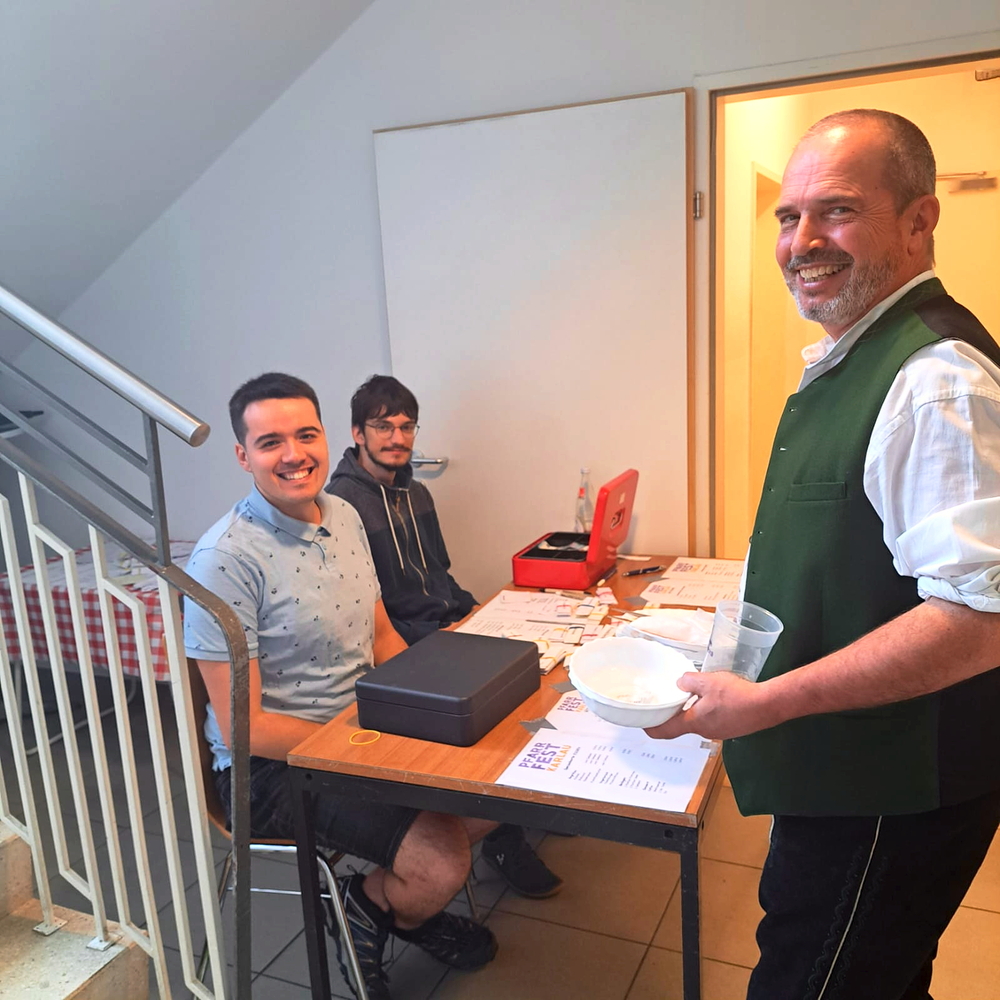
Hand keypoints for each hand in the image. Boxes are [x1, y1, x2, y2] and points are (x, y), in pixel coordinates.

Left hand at [644, 670, 777, 740]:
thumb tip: (680, 683)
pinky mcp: (731, 729)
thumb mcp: (708, 681)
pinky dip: (707, 711)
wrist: (767, 705)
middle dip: (674, 715)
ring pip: (698, 722)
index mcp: (694, 722)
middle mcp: (704, 731)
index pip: (665, 731)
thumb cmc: (736, 695)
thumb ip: (689, 681)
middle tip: (668, 701)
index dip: (651, 728)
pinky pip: (713, 721)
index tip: (643, 724)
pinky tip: (715, 699)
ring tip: (692, 695)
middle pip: (682, 726)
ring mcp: (719, 732)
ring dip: (693, 711)